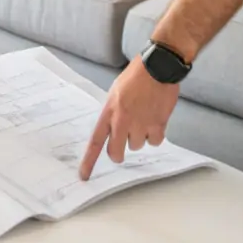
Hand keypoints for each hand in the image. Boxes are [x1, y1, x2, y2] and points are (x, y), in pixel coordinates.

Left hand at [79, 57, 179, 180]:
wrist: (158, 67)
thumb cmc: (137, 76)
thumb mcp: (116, 92)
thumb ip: (113, 113)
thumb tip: (113, 129)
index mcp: (109, 111)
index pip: (95, 141)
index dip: (89, 160)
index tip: (84, 175)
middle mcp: (122, 120)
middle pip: (116, 152)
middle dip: (118, 153)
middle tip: (122, 147)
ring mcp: (140, 124)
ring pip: (137, 145)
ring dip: (139, 136)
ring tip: (144, 117)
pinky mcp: (157, 124)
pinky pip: (154, 142)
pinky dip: (155, 134)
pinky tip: (155, 120)